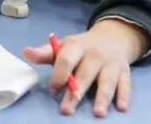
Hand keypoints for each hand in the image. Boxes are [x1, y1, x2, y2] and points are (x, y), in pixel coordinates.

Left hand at [21, 19, 147, 116]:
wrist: (113, 37)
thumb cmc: (82, 48)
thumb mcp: (64, 46)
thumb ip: (45, 53)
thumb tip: (25, 52)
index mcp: (77, 46)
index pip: (67, 59)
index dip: (59, 75)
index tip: (53, 89)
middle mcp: (95, 54)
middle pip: (85, 74)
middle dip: (76, 92)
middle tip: (67, 110)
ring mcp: (111, 64)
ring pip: (107, 81)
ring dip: (103, 97)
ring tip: (98, 113)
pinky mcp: (124, 72)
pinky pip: (125, 84)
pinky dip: (124, 96)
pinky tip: (122, 107)